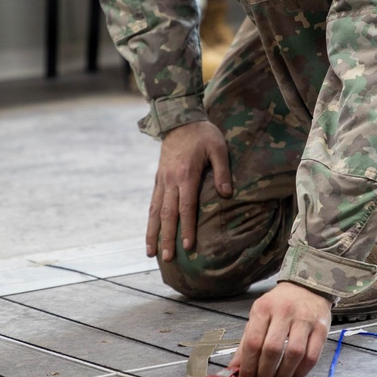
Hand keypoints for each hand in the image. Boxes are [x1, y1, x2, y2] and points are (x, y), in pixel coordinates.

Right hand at [146, 121, 231, 263]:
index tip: (187, 246)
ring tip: (150, 253)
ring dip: (153, 233)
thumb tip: (226, 194)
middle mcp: (170, 180)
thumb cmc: (203, 133)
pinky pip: (153, 204)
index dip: (186, 228)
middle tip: (168, 258)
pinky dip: (151, 220)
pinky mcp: (158, 179)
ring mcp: (162, 180)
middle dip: (166, 238)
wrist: (179, 118)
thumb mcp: (218, 147)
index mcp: (186, 174)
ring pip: (155, 211)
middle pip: (167, 214)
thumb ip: (222, 171)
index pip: (186, 207)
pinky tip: (151, 233)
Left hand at [233, 282, 331, 376]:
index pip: (253, 342)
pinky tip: (293, 375)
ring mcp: (305, 320)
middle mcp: (284, 312)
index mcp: (264, 308)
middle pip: (272, 349)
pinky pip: (312, 356)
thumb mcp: (258, 316)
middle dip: (265, 372)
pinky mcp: (321, 328)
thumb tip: (234, 369)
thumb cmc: (279, 304)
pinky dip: (301, 371)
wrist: (307, 286)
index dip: (248, 366)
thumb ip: (246, 343)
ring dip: (283, 374)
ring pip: (294, 354)